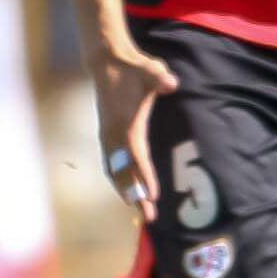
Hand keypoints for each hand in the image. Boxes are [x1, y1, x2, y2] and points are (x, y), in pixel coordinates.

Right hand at [90, 39, 180, 215]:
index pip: (136, 156)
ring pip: (114, 170)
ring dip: (124, 190)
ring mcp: (107, 135)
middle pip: (124, 171)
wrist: (106, 61)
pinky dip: (116, 179)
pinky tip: (124, 189)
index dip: (144, 176)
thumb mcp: (149, 69)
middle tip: (149, 216)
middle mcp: (114, 134)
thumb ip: (159, 77)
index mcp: (126, 124)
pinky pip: (110, 163)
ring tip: (137, 210)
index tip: (152, 195)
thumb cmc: (131, 68)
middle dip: (136, 194)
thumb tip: (170, 82)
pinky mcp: (106, 134)